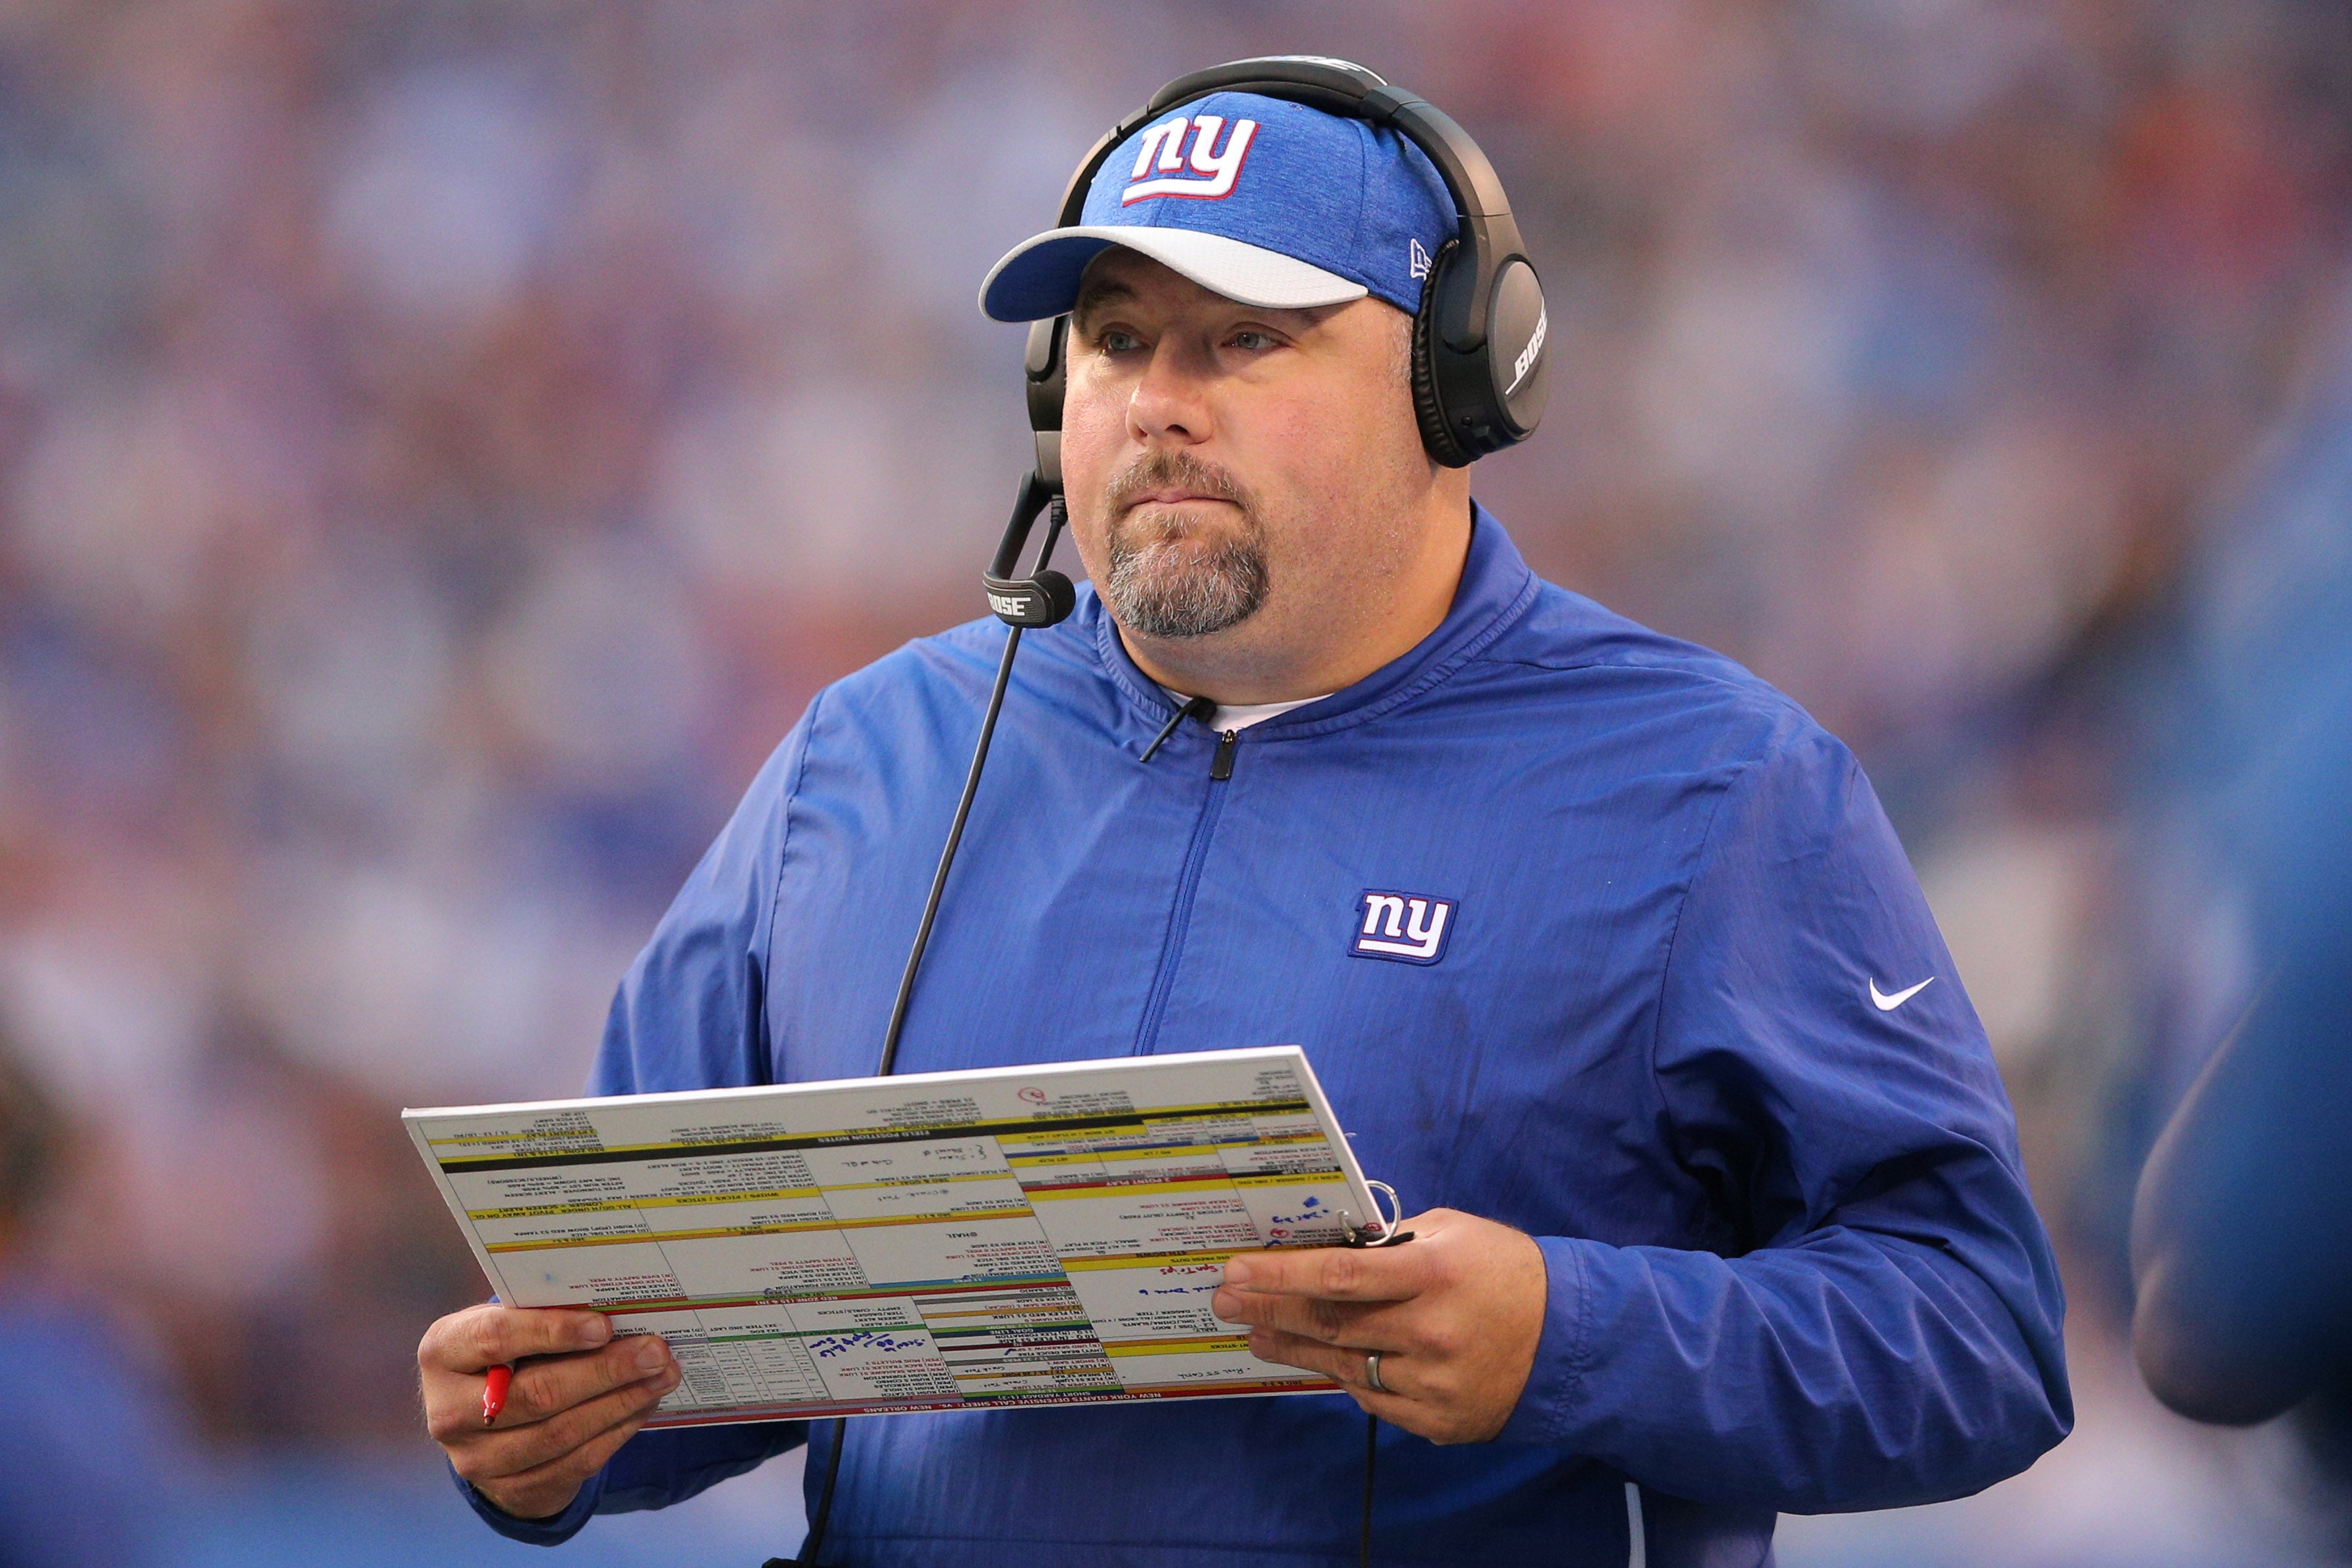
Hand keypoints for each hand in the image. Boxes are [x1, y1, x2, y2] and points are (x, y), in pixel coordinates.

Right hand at [419, 1303, 681, 1520]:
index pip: (495, 1339)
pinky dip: (616, 1432)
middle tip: (655, 1352)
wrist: (483, 1420)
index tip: (604, 1325)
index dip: (552, 1332)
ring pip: (560, 1433)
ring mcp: (475, 1459)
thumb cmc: (506, 1351)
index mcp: (443, 1352)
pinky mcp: (509, 1490)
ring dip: (621, 1403)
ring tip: (661, 1376)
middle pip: (536, 1394)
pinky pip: (574, 1462)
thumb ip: (544, 1313)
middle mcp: (448, 1411)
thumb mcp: (509, 1323)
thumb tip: (618, 1306)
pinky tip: (643, 1406)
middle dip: (605, 1371)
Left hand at [1211, 1207, 1546, 1443]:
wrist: (1572, 1338)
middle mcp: (1430, 1330)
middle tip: (1225, 1300)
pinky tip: (1318, 1359)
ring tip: (1256, 1332)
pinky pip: (1374, 1399)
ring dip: (1293, 1347)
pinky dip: (1344, 1376)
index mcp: (1433, 1272)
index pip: (1340, 1274)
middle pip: (1331, 1323)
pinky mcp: (1439, 1419)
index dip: (1282, 1274)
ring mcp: (1434, 1381)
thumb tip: (1330, 1247)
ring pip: (1345, 1365)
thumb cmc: (1506, 1271)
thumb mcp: (1454, 1232)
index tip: (1238, 1269)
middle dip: (1270, 1309)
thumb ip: (1393, 1241)